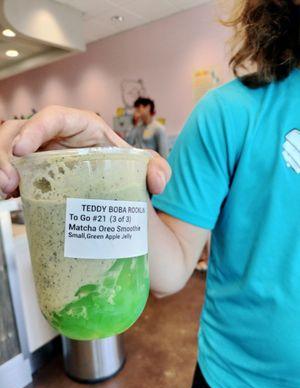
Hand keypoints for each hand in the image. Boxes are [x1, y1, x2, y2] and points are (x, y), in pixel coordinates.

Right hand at [0, 106, 170, 196]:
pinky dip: (5, 178)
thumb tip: (157, 181)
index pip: (53, 116)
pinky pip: (10, 167)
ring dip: (0, 166)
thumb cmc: (125, 169)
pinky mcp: (33, 169)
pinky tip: (8, 195)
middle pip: (19, 130)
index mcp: (81, 126)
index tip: (21, 150)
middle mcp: (56, 136)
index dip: (34, 128)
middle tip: (9, 182)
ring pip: (8, 147)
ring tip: (5, 191)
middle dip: (6, 152)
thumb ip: (157, 168)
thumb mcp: (142, 167)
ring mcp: (41, 152)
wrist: (116, 188)